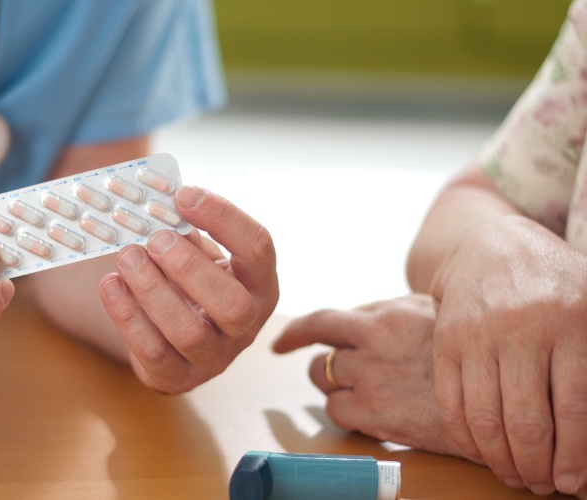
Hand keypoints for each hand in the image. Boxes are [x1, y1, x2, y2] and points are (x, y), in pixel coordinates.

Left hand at [98, 186, 277, 393]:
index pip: (258, 248)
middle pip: (232, 304)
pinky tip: (110, 284)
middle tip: (155, 239)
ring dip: (154, 292)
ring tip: (127, 257)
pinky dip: (128, 316)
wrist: (168, 333)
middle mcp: (247, 325)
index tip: (183, 195)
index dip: (223, 218)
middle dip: (190, 268)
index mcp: (260, 284)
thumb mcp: (197, 252)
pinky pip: (153, 352)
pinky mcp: (177, 378)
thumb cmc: (188, 282)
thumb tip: (158, 200)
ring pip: (189, 333)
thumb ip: (184, 229)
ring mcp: (215, 358)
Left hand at [273, 294, 466, 458]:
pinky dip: (347, 413)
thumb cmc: (472, 352)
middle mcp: (372, 342)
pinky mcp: (376, 413)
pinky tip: (374, 413)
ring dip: (336, 387)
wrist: (501, 395)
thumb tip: (364, 315)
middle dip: (326, 364)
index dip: (296, 332)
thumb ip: (393, 312)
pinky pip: (336, 411)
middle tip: (345, 374)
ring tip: (370, 392)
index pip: (322, 320)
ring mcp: (371, 378)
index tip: (281, 342)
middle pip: (319, 353)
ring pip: (324, 380)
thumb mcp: (434, 313)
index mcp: (385, 316)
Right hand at [431, 215, 586, 496]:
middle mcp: (522, 326)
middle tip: (542, 485)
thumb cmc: (554, 284)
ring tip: (515, 474)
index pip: (576, 408)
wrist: (490, 246)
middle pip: (528, 420)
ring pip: (486, 417)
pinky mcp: (446, 340)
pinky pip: (451, 402)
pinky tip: (482, 450)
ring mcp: (478, 333)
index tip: (573, 483)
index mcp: (573, 320)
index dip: (575, 456)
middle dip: (536, 467)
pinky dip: (465, 437)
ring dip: (500, 459)